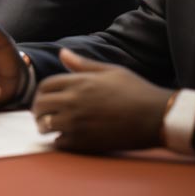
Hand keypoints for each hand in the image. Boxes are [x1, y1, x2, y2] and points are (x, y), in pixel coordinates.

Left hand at [31, 48, 172, 151]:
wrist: (156, 117)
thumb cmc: (136, 91)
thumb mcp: (111, 71)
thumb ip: (83, 64)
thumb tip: (62, 53)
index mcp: (80, 82)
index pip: (45, 86)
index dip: (42, 92)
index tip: (46, 98)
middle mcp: (74, 101)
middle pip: (40, 105)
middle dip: (38, 109)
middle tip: (43, 114)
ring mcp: (78, 123)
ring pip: (45, 125)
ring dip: (45, 126)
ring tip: (51, 127)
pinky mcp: (85, 142)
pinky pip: (59, 142)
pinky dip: (59, 140)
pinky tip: (66, 137)